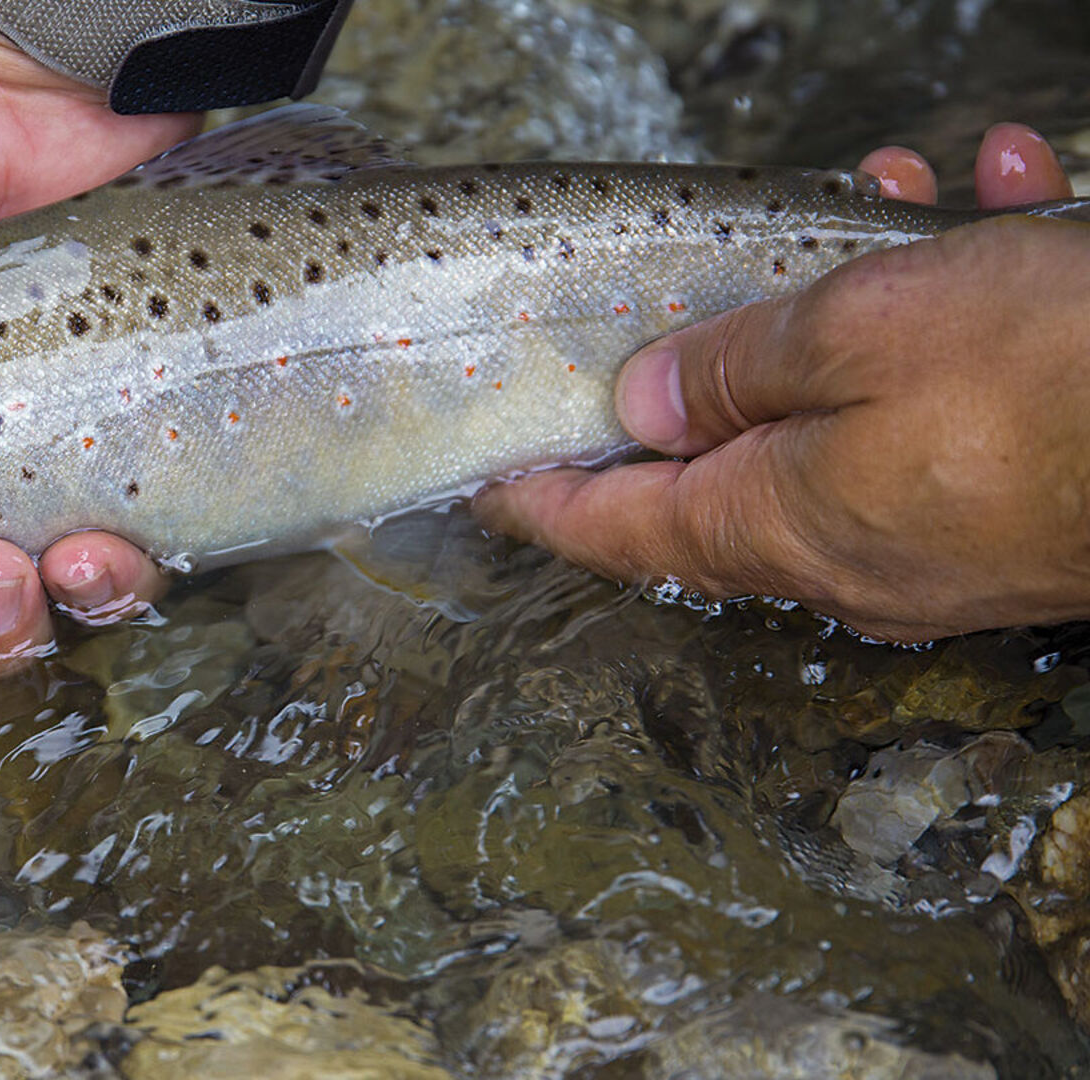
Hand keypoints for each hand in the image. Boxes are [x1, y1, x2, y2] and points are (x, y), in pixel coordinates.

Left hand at [474, 124, 1089, 640]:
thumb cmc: (1067, 381)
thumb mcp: (864, 329)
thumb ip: (739, 365)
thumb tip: (651, 397)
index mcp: (785, 528)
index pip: (617, 530)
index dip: (546, 499)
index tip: (495, 482)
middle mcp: (854, 556)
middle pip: (732, 464)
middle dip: (730, 356)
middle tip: (713, 291)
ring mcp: (937, 543)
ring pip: (854, 412)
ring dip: (864, 305)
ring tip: (902, 200)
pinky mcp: (1014, 513)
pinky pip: (951, 412)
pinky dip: (959, 318)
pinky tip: (1003, 216)